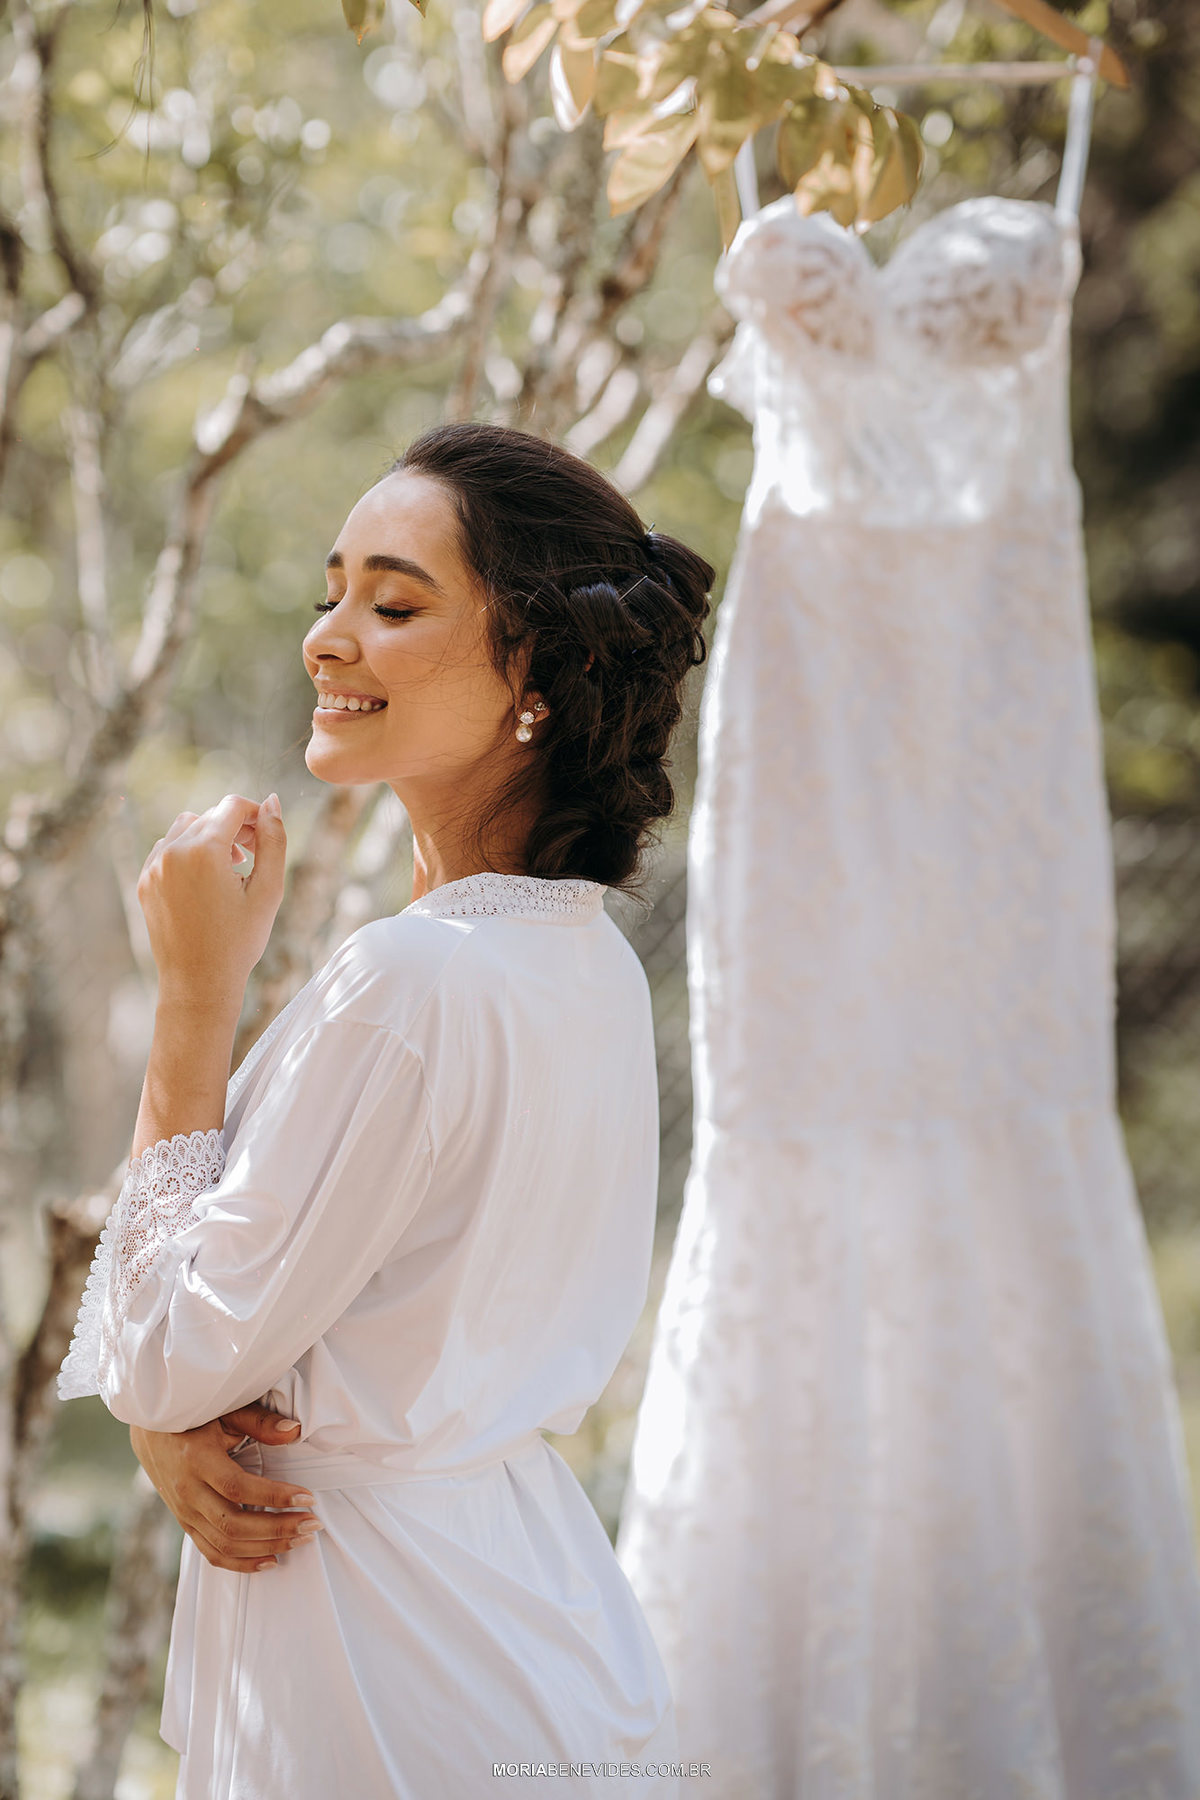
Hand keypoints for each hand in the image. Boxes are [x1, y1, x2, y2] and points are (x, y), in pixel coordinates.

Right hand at [130, 1404, 323, 1573]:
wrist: (151, 1432)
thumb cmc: (196, 1416)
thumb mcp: (226, 1410)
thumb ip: (259, 1422)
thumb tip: (295, 1431)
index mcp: (197, 1460)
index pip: (239, 1488)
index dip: (275, 1496)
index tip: (308, 1497)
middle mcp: (188, 1491)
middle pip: (234, 1524)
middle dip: (278, 1528)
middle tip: (313, 1524)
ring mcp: (184, 1512)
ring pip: (225, 1544)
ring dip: (267, 1547)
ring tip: (301, 1539)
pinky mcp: (185, 1523)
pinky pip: (212, 1552)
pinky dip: (241, 1562)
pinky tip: (271, 1561)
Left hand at [137, 793, 286, 1010]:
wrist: (198, 984)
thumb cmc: (239, 941)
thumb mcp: (268, 890)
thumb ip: (274, 840)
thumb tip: (273, 801)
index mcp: (204, 851)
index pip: (233, 806)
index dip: (256, 815)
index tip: (266, 839)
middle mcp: (172, 852)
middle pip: (209, 815)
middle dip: (234, 828)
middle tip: (253, 858)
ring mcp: (153, 867)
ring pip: (185, 828)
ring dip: (210, 838)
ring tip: (230, 870)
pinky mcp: (144, 882)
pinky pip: (166, 849)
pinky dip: (187, 853)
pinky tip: (206, 882)